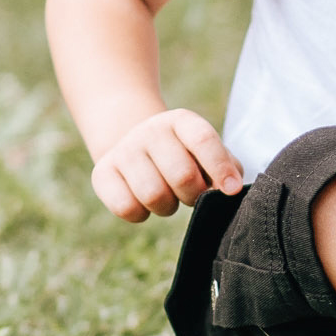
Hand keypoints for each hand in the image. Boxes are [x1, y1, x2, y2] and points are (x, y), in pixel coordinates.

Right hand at [91, 108, 243, 221]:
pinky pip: (126, 208)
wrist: (132, 143)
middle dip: (194, 195)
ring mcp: (125, 150)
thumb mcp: (204, 150)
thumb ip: (224, 165)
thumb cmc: (181, 154)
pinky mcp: (102, 173)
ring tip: (168, 197)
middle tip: (193, 195)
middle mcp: (151, 130)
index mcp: (181, 120)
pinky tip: (144, 203)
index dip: (220, 167)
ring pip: (153, 195)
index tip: (231, 190)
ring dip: (167, 206)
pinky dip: (141, 214)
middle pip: (182, 174)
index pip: (203, 140)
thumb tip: (233, 187)